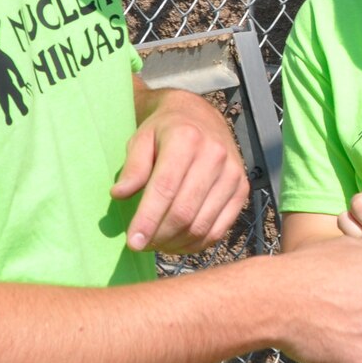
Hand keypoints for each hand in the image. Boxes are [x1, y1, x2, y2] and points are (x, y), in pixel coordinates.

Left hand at [112, 94, 249, 253]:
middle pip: (184, 211)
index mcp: (186, 138)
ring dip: (176, 243)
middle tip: (141, 245)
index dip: (148, 219)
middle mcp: (214, 156)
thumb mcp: (141, 139)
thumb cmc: (165, 131)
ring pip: (201, 225)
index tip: (133, 242)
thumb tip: (120, 194)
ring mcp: (232, 174)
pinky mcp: (241, 190)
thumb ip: (133, 167)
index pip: (165, 188)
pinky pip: (218, 229)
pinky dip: (196, 244)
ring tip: (157, 244)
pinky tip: (178, 243)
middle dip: (159, 235)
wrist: (201, 117)